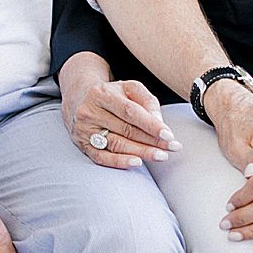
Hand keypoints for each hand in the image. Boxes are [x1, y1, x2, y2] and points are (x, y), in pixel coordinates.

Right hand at [61, 65, 178, 169]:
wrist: (79, 99)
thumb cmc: (111, 94)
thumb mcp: (129, 88)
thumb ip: (147, 101)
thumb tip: (160, 123)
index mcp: (101, 94)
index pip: (130, 112)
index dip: (150, 124)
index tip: (168, 135)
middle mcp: (89, 111)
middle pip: (125, 129)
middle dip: (151, 140)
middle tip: (172, 148)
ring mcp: (84, 130)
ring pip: (115, 144)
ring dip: (140, 152)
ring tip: (160, 156)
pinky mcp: (82, 145)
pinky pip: (101, 157)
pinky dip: (119, 161)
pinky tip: (136, 163)